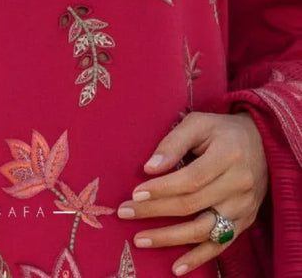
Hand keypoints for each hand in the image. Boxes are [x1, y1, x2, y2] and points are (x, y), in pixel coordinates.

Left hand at [117, 111, 268, 275]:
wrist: (262, 143)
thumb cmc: (222, 130)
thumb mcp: (199, 123)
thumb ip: (174, 142)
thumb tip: (150, 168)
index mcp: (228, 156)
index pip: (191, 179)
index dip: (162, 188)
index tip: (135, 193)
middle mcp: (239, 184)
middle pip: (192, 204)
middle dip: (155, 211)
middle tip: (125, 212)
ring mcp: (243, 207)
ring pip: (203, 229)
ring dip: (169, 238)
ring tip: (140, 239)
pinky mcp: (244, 222)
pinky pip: (220, 245)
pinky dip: (198, 258)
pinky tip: (176, 267)